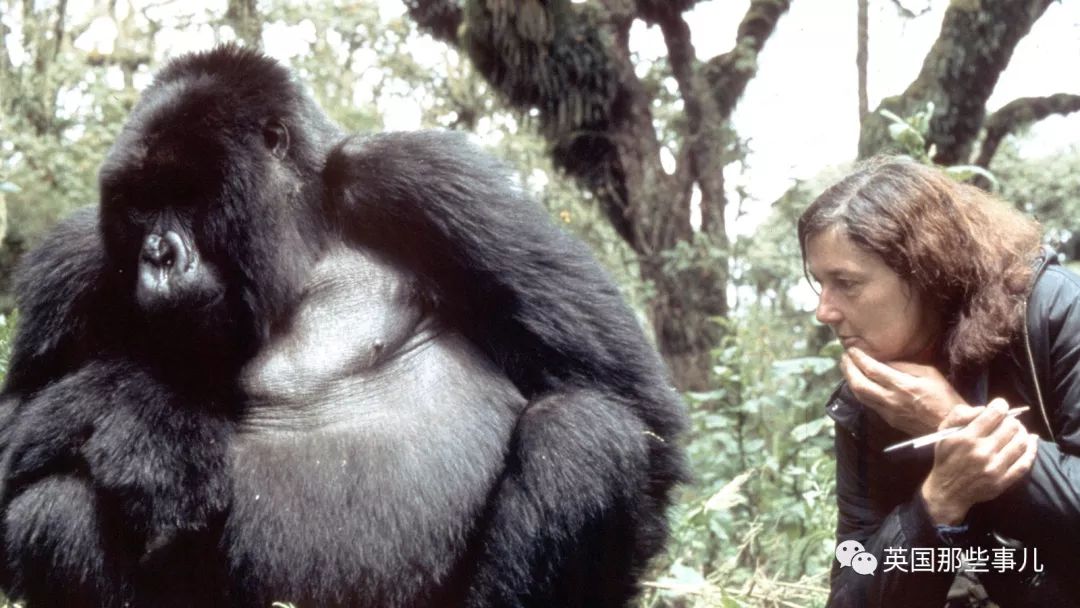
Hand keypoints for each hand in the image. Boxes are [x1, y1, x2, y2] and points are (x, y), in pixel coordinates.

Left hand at [841, 347, 963, 434]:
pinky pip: (867, 403)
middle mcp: (890, 399)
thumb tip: (885, 362)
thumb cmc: (943, 397)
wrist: (949, 427)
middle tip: (844, 357)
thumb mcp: (929, 374)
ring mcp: (887, 412)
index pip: (872, 370)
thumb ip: (905, 366)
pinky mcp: (888, 419)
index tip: (852, 349)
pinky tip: (858, 383)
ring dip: (850, 380)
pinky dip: (859, 391)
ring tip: (847, 368)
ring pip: (859, 396)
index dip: (858, 358)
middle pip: (859, 384)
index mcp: (902, 386)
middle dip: (848, 369)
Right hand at [920, 398, 1038, 524]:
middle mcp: (983, 452)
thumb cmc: (946, 457)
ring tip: (1018, 430)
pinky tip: (1031, 442)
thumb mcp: (943, 432)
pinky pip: (1025, 463)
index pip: (994, 414)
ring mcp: (995, 468)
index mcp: (967, 438)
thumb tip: (984, 409)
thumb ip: (960, 414)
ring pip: (1021, 443)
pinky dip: (1032, 449)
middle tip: (1008, 421)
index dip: (1000, 406)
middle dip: (1011, 420)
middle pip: (1011, 427)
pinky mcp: (1004, 481)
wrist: (948, 490)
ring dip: (1023, 432)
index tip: (999, 406)